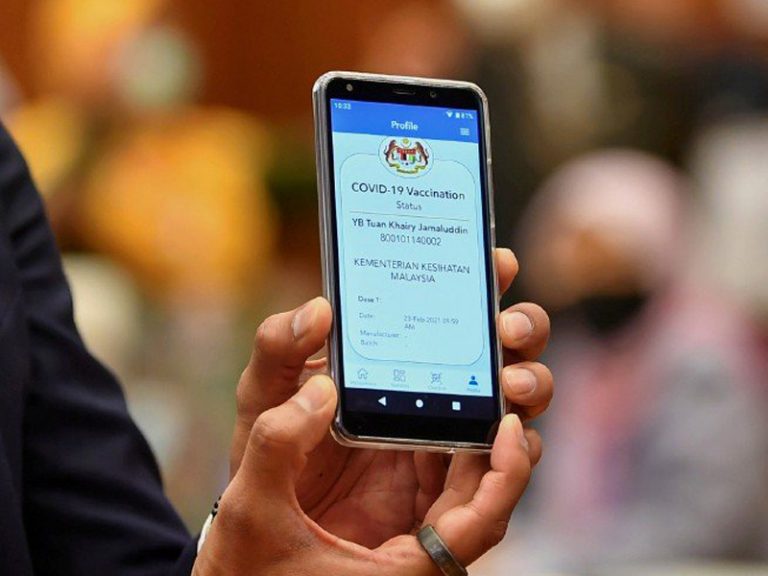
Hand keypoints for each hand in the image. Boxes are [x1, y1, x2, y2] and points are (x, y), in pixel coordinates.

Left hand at [195, 248, 551, 573]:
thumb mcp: (265, 391)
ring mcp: (448, 434)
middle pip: (503, 348)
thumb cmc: (271, 442)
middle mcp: (434, 387)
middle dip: (523, 330)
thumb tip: (319, 310)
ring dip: (530, 383)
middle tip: (507, 330)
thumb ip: (278, 347)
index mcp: (396, 352)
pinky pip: (503, 466)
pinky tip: (509, 439)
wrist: (271, 515)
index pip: (452, 308)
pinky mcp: (451, 485)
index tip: (498, 264)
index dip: (484, 283)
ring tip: (510, 384)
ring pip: (515, 401)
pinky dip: (520, 450)